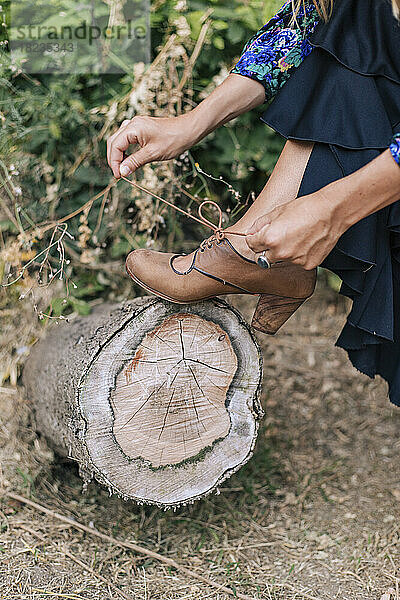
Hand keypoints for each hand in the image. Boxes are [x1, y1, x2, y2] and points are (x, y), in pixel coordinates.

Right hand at [106, 75, 265, 177]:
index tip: (119, 176)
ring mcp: (137, 125)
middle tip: (119, 174)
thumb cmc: (174, 140)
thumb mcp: (153, 154)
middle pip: (113, 142)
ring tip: (124, 169)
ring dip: (119, 155)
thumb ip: (135, 162)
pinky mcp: (142, 128)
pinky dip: (126, 150)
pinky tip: (130, 160)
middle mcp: (132, 124)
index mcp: (133, 128)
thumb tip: (122, 172)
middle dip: (114, 159)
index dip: (114, 162)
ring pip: (119, 140)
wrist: (189, 129)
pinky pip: (127, 139)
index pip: (115, 146)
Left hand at [245, 192, 345, 269]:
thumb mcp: (278, 211)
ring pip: (280, 260)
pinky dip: (298, 255)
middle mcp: (281, 253)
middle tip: (278, 237)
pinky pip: (296, 262)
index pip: (251, 245)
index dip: (254, 238)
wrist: (331, 212)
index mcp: (270, 238)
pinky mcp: (307, 265)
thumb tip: (249, 232)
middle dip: (266, 248)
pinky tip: (306, 243)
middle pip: (262, 257)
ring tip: (296, 237)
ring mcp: (295, 261)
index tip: (259, 235)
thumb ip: (260, 224)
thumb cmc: (305, 208)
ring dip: (283, 252)